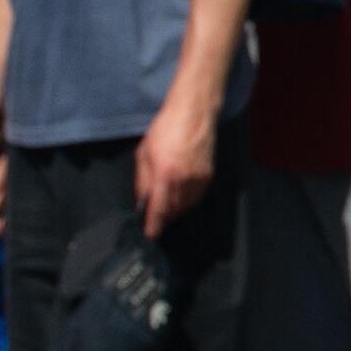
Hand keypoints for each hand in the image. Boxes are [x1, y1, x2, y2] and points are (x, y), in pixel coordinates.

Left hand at [136, 94, 219, 232]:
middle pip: (173, 212)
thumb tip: (142, 202)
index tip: (149, 236)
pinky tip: (178, 194)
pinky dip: (186, 202)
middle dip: (162, 218)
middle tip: (153, 218)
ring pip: (185, 207)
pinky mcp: (208, 176)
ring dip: (174, 211)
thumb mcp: (144, 154)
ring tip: (165, 205)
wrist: (193, 114)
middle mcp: (183, 182)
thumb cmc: (165, 129)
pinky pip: (196, 198)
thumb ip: (143, 181)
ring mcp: (199, 180)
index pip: (159, 211)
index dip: (154, 227)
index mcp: (164, 176)